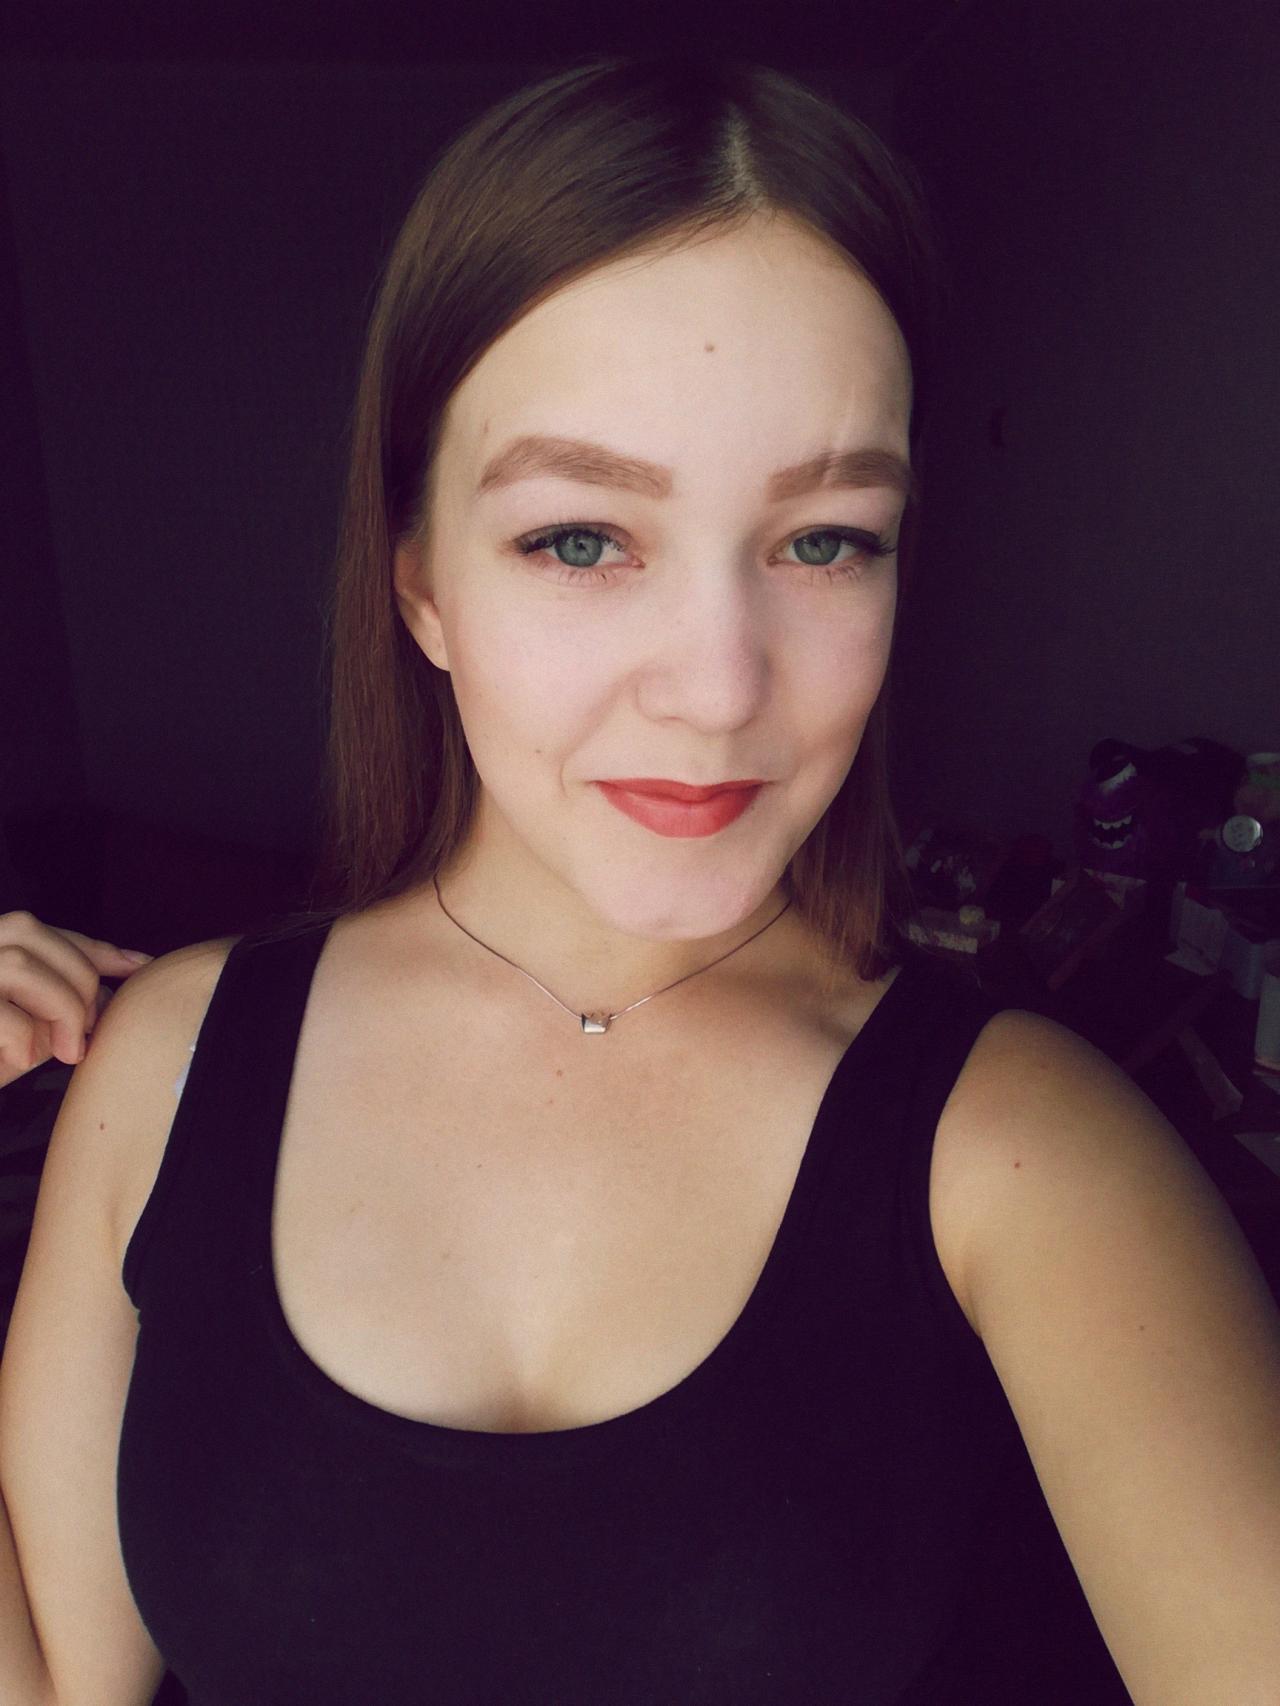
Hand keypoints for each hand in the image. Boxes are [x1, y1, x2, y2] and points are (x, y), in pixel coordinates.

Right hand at [0, 910, 153, 1087]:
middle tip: (85, 1033)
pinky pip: (1, 1015)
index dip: (91, 946)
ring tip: (64, 1051)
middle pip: (30, 933)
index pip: (39, 931)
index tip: (138, 966)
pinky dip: (24, 1040)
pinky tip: (21, 1061)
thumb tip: (118, 984)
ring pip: (18, 965)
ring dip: (57, 1008)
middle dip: (75, 980)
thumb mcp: (31, 1029)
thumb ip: (65, 1002)